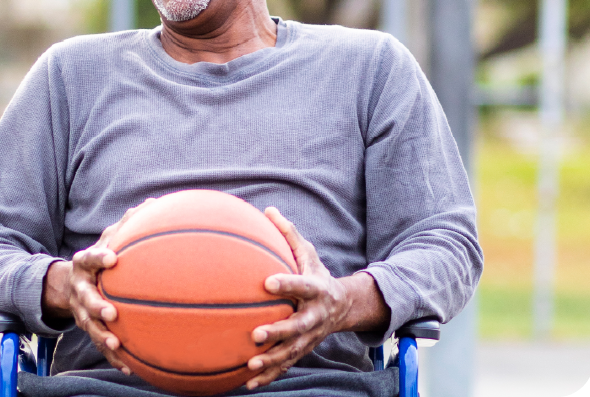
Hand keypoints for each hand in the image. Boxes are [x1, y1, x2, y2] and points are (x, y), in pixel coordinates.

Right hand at [42, 199, 157, 375]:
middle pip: (85, 298)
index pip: (88, 259)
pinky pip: (100, 345)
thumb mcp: (109, 239)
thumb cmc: (100, 258)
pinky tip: (128, 367)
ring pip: (89, 325)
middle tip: (111, 312)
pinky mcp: (89, 328)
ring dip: (102, 335)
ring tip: (115, 342)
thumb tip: (154, 203)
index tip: (112, 257)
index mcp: (84, 264)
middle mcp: (81, 289)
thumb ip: (128, 224)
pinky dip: (113, 357)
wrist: (70, 284)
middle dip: (96, 306)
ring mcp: (82, 311)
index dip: (99, 258)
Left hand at [245, 206, 352, 389]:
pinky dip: (269, 376)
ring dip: (272, 361)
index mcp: (315, 289)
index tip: (268, 282)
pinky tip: (248, 383)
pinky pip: (285, 365)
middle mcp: (314, 316)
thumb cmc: (316, 274)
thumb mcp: (308, 253)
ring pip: (291, 352)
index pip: (301, 285)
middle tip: (256, 334)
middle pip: (297, 326)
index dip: (287, 284)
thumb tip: (268, 210)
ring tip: (250, 365)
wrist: (341, 306)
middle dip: (278, 332)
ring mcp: (310, 337)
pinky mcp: (302, 350)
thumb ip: (289, 234)